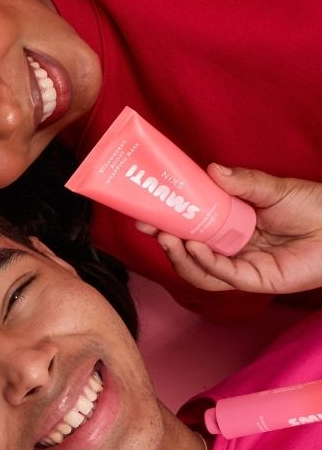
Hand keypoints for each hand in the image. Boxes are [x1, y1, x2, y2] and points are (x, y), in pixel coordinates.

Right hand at [137, 164, 321, 294]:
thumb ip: (244, 181)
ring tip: (166, 236)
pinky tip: (193, 246)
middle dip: (164, 239)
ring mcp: (240, 265)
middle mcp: (231, 246)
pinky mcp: (254, 280)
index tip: (145, 210)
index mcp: (232, 224)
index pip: (192, 224)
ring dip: (178, 255)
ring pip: (198, 269)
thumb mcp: (274, 188)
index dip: (167, 219)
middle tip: (148, 225)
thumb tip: (212, 169)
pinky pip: (222, 275)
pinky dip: (203, 262)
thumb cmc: (316, 208)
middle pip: (188, 249)